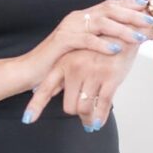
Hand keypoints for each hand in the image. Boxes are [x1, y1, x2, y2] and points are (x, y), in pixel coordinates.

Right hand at [23, 0, 152, 87]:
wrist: (29, 69)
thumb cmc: (57, 60)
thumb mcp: (81, 48)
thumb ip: (97, 40)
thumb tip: (122, 41)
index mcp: (82, 17)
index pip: (109, 5)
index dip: (129, 4)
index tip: (147, 6)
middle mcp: (76, 17)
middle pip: (109, 9)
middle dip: (132, 14)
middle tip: (150, 20)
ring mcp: (69, 28)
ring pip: (101, 23)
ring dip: (122, 29)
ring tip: (138, 37)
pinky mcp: (62, 41)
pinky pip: (86, 40)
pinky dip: (102, 44)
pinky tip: (116, 49)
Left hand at [25, 33, 145, 128]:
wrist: (125, 30)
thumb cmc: (99, 46)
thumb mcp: (76, 57)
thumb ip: (61, 76)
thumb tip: (45, 91)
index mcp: (64, 63)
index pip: (45, 88)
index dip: (36, 105)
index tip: (27, 119)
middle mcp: (75, 68)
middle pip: (69, 105)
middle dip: (75, 113)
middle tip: (82, 116)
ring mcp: (92, 73)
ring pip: (84, 108)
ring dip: (88, 119)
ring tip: (90, 122)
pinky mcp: (110, 77)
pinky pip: (102, 106)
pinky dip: (100, 118)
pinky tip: (99, 122)